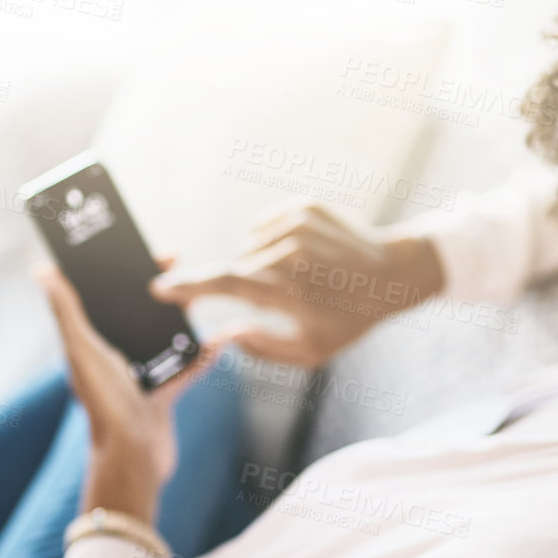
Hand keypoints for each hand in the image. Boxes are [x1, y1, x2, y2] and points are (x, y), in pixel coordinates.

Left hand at [36, 262, 216, 521]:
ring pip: (163, 336)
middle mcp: (113, 357)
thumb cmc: (104, 404)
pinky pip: (186, 369)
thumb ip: (66, 310)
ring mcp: (139, 377)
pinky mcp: (162, 396)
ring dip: (180, 317)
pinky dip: (202, 355)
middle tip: (177, 262)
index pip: (104, 297)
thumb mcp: (82, 350)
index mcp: (90, 344)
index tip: (141, 250)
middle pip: (136, 312)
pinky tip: (221, 339)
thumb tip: (43, 270)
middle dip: (155, 287)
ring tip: (199, 294)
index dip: (120, 272)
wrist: (133, 458)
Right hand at [149, 199, 443, 368]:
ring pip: (250, 246)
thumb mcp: (313, 352)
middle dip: (246, 285)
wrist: (395, 273)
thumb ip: (264, 349)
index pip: (226, 284)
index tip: (161, 287)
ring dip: (261, 264)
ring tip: (302, 277)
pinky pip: (265, 225)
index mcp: (290, 291)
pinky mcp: (304, 206)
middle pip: (238, 267)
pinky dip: (273, 241)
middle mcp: (290, 253)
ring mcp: (297, 224)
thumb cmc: (352, 320)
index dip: (189, 286)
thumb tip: (227, 335)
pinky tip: (307, 255)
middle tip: (285, 298)